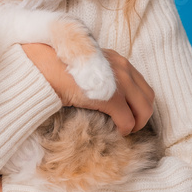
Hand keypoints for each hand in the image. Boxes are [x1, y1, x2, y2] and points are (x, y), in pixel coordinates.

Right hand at [21, 43, 154, 136]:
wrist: (42, 65)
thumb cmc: (56, 65)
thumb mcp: (84, 64)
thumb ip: (97, 73)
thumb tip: (97, 90)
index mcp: (116, 59)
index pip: (141, 82)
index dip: (137, 100)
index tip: (128, 111)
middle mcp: (122, 67)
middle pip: (148, 97)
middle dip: (142, 114)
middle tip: (129, 124)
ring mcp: (119, 83)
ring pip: (144, 110)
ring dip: (136, 124)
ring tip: (123, 130)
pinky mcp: (111, 98)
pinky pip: (127, 121)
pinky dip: (124, 130)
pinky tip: (115, 132)